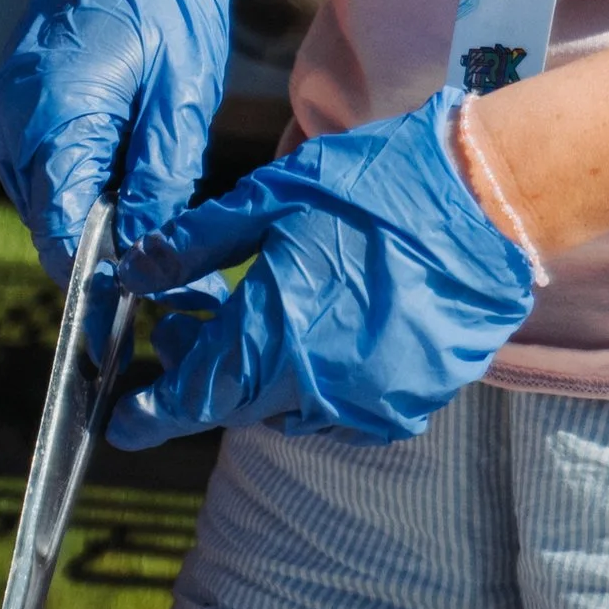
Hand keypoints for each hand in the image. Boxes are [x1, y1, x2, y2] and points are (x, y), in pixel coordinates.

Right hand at [0, 0, 231, 281]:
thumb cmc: (170, 2)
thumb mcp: (181, 93)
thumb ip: (161, 177)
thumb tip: (146, 252)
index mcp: (56, 110)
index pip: (60, 228)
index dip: (99, 274)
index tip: (143, 300)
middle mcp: (15, 115)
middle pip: (50, 219)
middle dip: (103, 248)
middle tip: (169, 262)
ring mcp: (8, 108)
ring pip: (47, 196)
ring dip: (94, 213)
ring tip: (155, 207)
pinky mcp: (15, 103)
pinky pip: (43, 165)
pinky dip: (81, 179)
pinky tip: (127, 169)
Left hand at [108, 91, 533, 448]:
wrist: (487, 202)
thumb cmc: (376, 187)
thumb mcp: (275, 196)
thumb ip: (199, 244)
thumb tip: (137, 271)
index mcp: (270, 336)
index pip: (188, 399)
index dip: (147, 414)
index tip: (120, 422)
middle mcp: (312, 388)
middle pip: (234, 402)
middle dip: (203, 374)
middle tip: (189, 328)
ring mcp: (363, 405)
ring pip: (286, 409)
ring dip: (259, 377)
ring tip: (259, 320)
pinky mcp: (406, 406)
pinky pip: (341, 408)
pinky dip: (317, 380)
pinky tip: (325, 329)